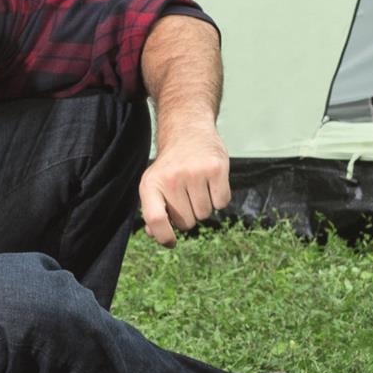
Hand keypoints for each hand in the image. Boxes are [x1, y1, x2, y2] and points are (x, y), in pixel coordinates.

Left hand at [137, 126, 230, 245]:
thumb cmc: (170, 166)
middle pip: (186, 222)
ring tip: (197, 186)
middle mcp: (171, 178)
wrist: (188, 130)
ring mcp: (195, 172)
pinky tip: (211, 182)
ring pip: (205, 214)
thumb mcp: (154, 183)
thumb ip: (153, 210)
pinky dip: (219, 198)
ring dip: (204, 206)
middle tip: (186, 194)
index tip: (171, 242)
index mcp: (150, 184)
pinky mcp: (216, 168)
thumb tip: (156, 235)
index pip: (155, 220)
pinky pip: (222, 203)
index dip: (163, 237)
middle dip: (188, 215)